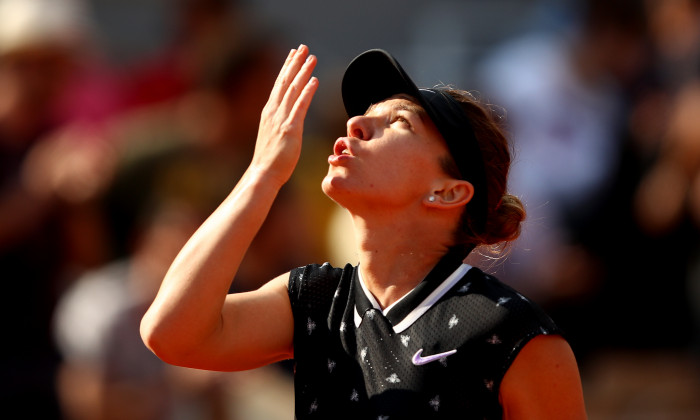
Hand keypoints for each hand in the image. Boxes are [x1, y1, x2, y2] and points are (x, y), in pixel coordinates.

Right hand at [251, 45, 317, 186]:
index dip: (286, 67)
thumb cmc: (270, 160)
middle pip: (285, 82)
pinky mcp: (290, 129)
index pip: (278, 85)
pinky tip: (314, 80)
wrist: (263, 173)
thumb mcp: (274, 137)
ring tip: (312, 58)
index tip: (292, 54)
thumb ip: (280, 125)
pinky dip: (307, 92)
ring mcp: (280, 119)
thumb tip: (287, 122)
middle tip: (303, 48)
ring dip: (303, 72)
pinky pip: (300, 106)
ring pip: (293, 90)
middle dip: (294, 63)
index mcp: (269, 113)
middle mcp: (273, 112)